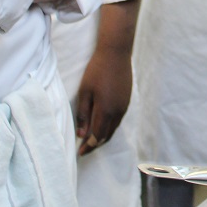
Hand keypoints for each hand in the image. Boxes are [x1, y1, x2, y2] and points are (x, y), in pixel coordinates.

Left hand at [74, 41, 133, 156]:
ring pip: (114, 128)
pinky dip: (110, 126)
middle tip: (85, 149)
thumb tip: (81, 134)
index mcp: (106, 110)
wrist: (116, 53)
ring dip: (103, 135)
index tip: (80, 153)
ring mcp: (124, 106)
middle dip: (96, 144)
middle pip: (107, 135)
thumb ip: (83, 114)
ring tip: (92, 139)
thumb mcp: (85, 92)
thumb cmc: (97, 70)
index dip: (88, 146)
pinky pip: (118, 119)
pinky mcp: (127, 100)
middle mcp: (118, 111)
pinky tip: (103, 124)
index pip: (97, 136)